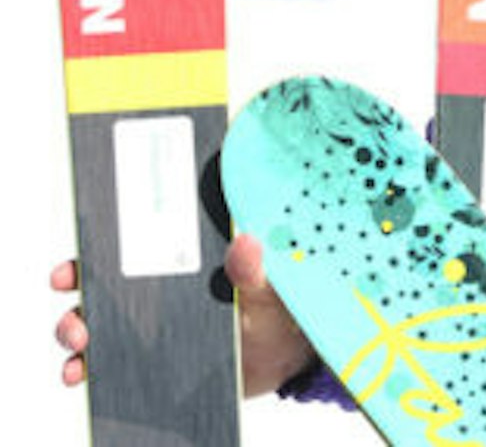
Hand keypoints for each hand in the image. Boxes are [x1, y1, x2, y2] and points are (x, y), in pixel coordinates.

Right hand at [51, 233, 315, 397]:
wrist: (280, 355)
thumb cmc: (269, 309)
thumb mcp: (265, 287)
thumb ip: (253, 270)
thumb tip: (246, 244)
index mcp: (178, 262)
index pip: (127, 250)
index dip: (94, 254)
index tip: (74, 268)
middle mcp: (153, 292)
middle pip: (99, 291)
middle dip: (79, 301)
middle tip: (79, 319)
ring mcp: (145, 328)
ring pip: (94, 327)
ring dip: (76, 334)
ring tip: (81, 346)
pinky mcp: (146, 360)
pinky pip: (107, 364)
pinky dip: (87, 368)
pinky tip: (82, 374)